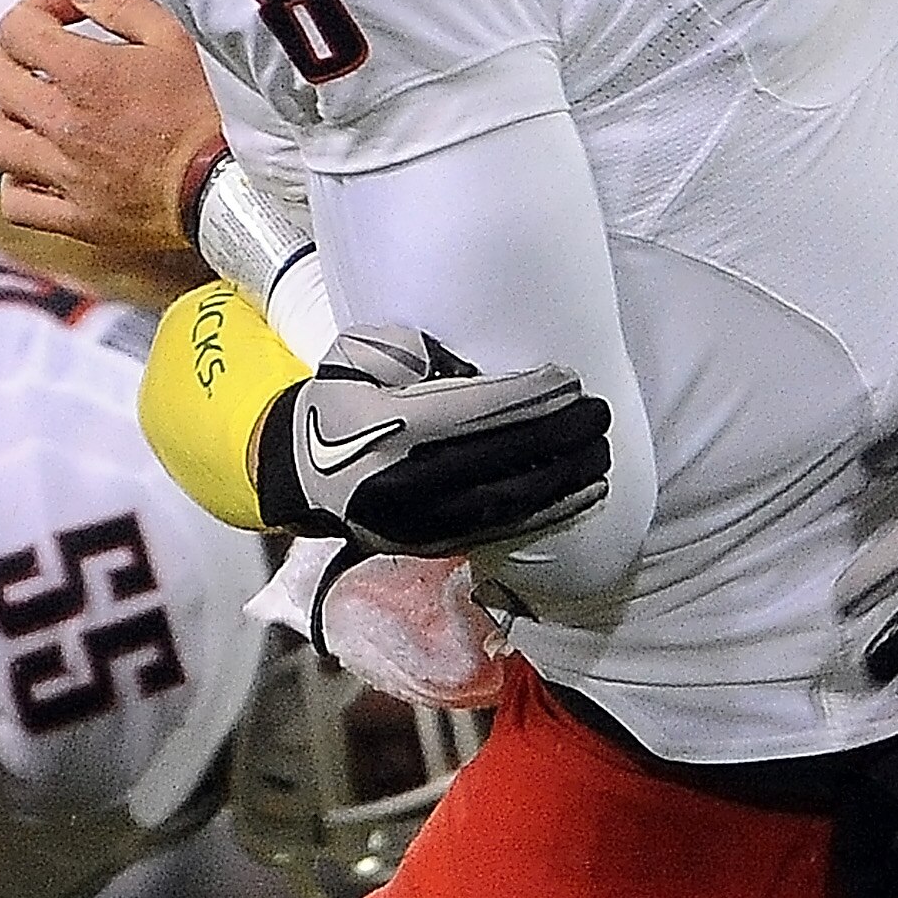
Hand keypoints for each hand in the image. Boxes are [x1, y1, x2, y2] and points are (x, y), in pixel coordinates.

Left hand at [0, 0, 223, 250]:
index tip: (64, 16)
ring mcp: (63, 174)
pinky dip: (20, 183)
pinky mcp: (75, 218)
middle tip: (41, 58)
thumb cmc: (212, 111)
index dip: (34, 10)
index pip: (16, 28)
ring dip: (9, 121)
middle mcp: (62, 123)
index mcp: (85, 73)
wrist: (234, 185)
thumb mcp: (177, 38)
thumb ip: (121, 6)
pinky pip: (16, 202)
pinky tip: (43, 170)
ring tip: (37, 116)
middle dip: (13, 56)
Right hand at [256, 324, 612, 556]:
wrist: (297, 470)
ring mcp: (418, 520)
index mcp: (387, 426)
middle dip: (558, 435)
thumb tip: (475, 371)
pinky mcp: (429, 544)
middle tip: (599, 413)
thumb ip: (416, 353)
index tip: (569, 380)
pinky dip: (546, 511)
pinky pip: (499, 529)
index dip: (528, 396)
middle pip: (499, 457)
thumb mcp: (360, 354)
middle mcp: (404, 480)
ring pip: (506, 500)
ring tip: (600, 452)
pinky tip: (582, 493)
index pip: (475, 410)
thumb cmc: (338, 399)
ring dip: (563, 477)